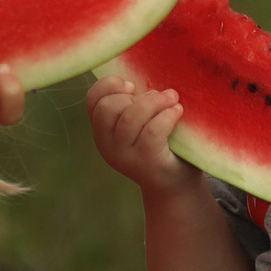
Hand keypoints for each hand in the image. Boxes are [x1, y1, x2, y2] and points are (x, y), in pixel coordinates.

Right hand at [85, 74, 204, 199]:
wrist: (174, 186)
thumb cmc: (159, 147)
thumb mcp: (140, 124)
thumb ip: (135, 105)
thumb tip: (146, 86)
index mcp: (103, 131)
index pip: (92, 101)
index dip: (109, 85)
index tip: (132, 86)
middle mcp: (107, 145)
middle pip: (108, 107)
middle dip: (137, 97)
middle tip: (161, 97)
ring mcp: (124, 156)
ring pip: (130, 118)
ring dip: (155, 102)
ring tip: (173, 100)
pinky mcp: (146, 163)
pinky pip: (152, 131)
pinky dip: (166, 116)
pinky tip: (177, 112)